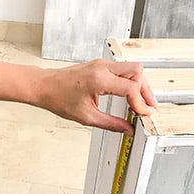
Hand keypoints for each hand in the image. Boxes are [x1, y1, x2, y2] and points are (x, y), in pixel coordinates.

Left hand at [35, 60, 156, 132]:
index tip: (143, 115)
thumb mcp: (86, 117)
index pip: (131, 87)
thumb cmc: (58, 98)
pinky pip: (122, 69)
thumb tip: (127, 129)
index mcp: (99, 79)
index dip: (140, 103)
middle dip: (146, 90)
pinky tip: (129, 95)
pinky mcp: (100, 65)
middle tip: (149, 107)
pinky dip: (130, 81)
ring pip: (132, 68)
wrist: (44, 86)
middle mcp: (102, 68)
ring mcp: (102, 64)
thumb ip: (110, 124)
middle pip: (137, 72)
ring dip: (140, 84)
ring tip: (142, 103)